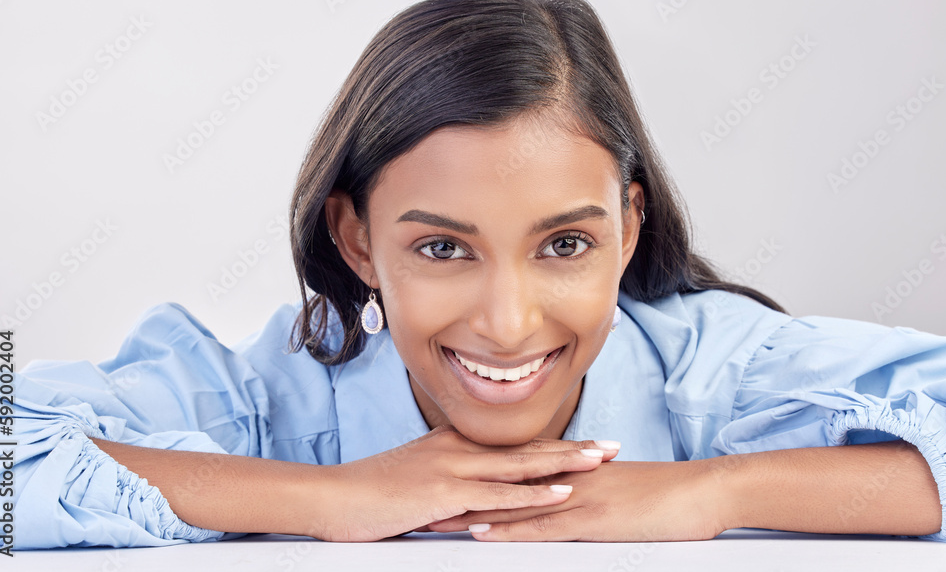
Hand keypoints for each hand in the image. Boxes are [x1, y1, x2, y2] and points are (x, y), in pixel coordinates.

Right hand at [313, 425, 618, 540]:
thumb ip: (452, 486)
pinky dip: (533, 495)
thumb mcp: (418, 480)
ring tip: (601, 462)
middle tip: (612, 447)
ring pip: (521, 465)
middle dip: (574, 448)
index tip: (588, 443)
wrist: (334, 496)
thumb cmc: (371, 493)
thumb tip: (478, 503)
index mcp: (455, 444)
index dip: (555, 443)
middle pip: (528, 448)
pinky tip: (562, 492)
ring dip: (566, 463)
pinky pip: (498, 495)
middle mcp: (460, 449)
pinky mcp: (445, 492)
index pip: (515, 444)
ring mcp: (453, 468)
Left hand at [425, 459, 729, 541]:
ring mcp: (577, 496)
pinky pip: (542, 525)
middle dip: (464, 491)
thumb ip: (590, 493)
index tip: (446, 481)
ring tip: (434, 516)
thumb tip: (568, 500)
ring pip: (513, 503)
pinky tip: (483, 531)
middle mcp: (568, 478)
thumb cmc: (668, 496)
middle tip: (424, 497)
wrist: (703, 491)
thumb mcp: (621, 492)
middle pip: (504, 484)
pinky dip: (509, 527)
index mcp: (572, 470)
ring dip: (473, 510)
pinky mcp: (591, 519)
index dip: (479, 477)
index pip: (515, 472)